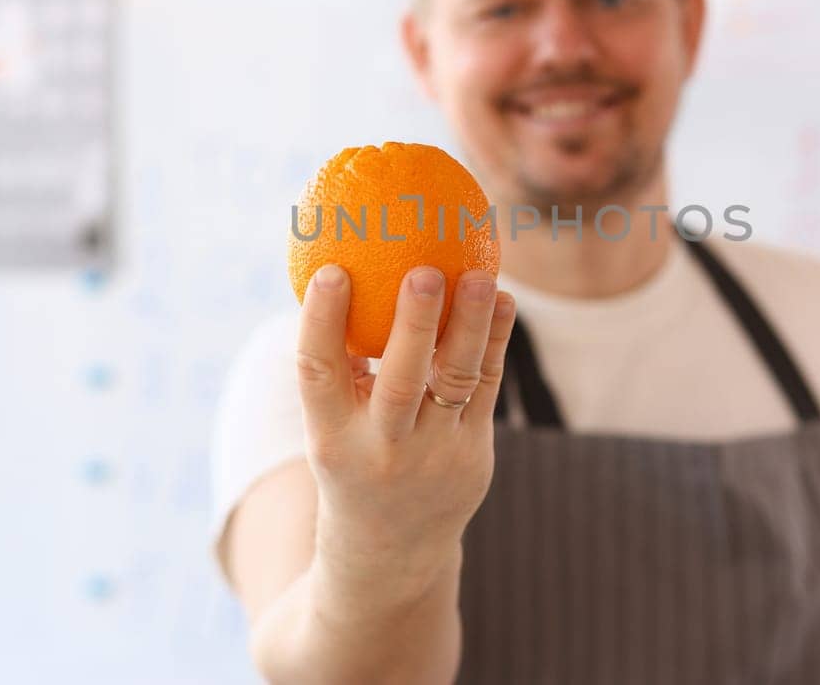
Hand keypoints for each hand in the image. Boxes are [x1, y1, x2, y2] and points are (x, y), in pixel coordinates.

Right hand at [293, 263, 515, 607]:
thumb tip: (347, 270)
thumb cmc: (354, 460)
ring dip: (470, 325)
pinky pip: (486, 387)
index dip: (321, 322)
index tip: (332, 270)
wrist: (391, 549)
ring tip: (478, 275)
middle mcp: (383, 448)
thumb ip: (340, 364)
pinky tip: (501, 300)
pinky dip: (494, 341)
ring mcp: (434, 454)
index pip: (318, 375)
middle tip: (424, 269)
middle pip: (399, 381)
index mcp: (331, 437)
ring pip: (455, 381)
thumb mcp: (330, 426)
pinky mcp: (474, 453)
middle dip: (414, 324)